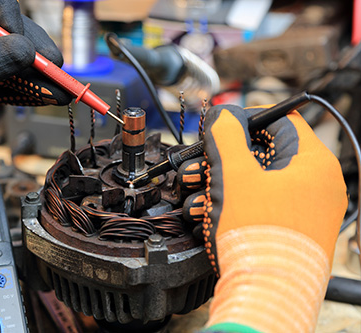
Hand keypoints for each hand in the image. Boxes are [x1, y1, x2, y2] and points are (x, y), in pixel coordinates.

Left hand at [0, 0, 70, 167]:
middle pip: (9, 32)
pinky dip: (27, 92)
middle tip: (56, 72)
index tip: (22, 45)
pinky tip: (46, 96)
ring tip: (62, 91)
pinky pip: (7, 84)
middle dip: (35, 52)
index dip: (10, 15)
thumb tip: (27, 51)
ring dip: (38, 76)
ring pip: (12, 61)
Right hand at [179, 104, 346, 331]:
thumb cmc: (257, 235)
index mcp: (313, 164)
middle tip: (197, 168)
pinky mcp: (289, 233)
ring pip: (256, 185)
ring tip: (194, 197)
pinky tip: (206, 217)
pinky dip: (232, 208)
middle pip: (262, 156)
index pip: (280, 122)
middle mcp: (315, 187)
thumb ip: (226, 136)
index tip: (220, 128)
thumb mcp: (235, 174)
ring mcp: (304, 212)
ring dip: (220, 187)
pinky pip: (258, 209)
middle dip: (222, 162)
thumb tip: (223, 115)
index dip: (245, 120)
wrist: (265, 294)